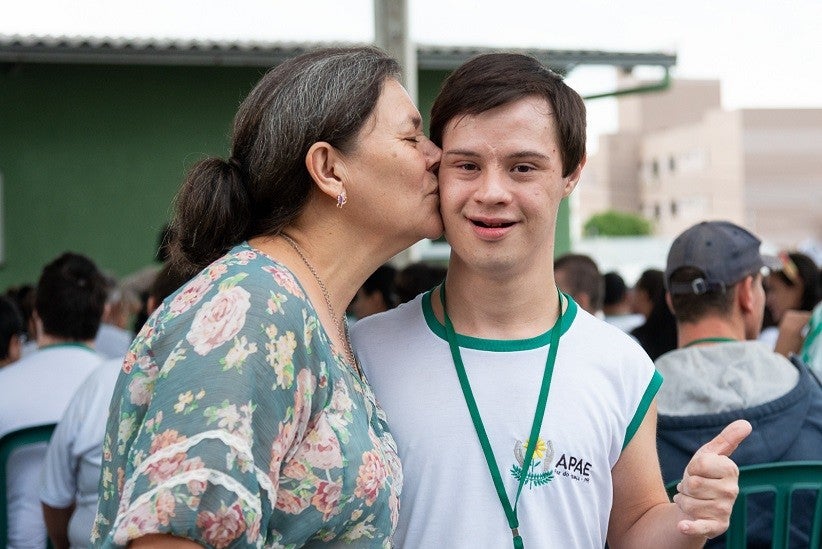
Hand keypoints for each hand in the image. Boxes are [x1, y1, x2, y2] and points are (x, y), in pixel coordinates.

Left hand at [672, 419, 752, 537]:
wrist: (696, 503)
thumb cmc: (703, 475)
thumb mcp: (711, 454)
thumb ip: (727, 438)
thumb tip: (746, 423)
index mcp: (731, 470)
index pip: (699, 464)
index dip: (692, 467)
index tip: (697, 470)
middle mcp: (732, 491)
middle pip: (692, 484)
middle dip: (685, 485)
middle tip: (693, 487)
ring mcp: (724, 510)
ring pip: (688, 502)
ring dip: (683, 500)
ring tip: (691, 499)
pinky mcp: (716, 527)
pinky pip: (700, 526)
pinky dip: (690, 527)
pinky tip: (682, 525)